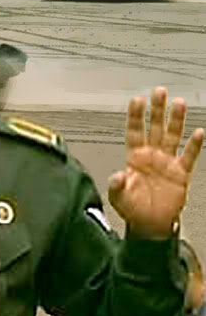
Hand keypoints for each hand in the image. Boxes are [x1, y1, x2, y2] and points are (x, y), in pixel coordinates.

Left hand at [109, 87, 203, 237]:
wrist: (150, 223)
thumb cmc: (132, 208)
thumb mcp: (118, 197)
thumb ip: (117, 185)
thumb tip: (117, 176)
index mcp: (134, 157)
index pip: (135, 131)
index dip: (136, 116)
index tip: (137, 100)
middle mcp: (151, 155)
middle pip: (155, 128)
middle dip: (157, 110)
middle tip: (159, 92)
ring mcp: (166, 162)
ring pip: (172, 136)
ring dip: (176, 120)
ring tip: (179, 103)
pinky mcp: (181, 173)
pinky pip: (188, 156)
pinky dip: (194, 145)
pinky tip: (198, 132)